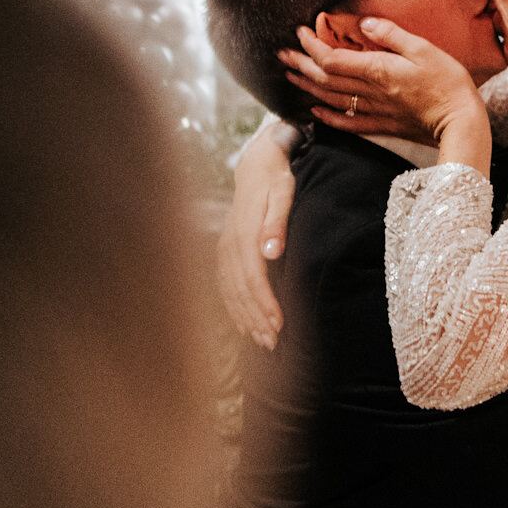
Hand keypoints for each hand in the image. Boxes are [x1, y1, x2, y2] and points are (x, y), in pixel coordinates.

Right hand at [217, 127, 295, 348]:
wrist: (255, 165)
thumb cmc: (276, 179)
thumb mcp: (283, 193)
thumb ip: (277, 222)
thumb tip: (272, 251)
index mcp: (245, 233)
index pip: (253, 277)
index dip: (264, 303)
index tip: (279, 325)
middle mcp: (230, 244)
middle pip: (240, 290)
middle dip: (256, 318)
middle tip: (273, 343)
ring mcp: (224, 249)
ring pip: (231, 291)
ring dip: (245, 318)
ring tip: (262, 341)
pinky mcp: (225, 251)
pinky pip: (225, 285)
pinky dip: (234, 307)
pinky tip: (244, 324)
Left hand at [280, 18, 491, 171]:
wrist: (461, 122)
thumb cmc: (448, 83)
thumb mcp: (424, 49)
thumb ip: (391, 35)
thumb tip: (364, 23)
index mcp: (378, 70)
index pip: (333, 58)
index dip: (312, 45)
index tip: (301, 31)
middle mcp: (371, 92)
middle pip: (325, 79)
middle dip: (301, 64)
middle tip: (282, 54)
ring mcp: (375, 111)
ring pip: (331, 99)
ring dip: (308, 87)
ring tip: (291, 76)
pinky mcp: (383, 125)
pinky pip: (348, 123)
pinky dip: (328, 117)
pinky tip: (316, 111)